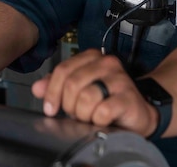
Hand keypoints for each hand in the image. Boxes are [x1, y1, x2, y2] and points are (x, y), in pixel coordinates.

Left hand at [31, 49, 157, 136]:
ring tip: (91, 116)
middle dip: (69, 105)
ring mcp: (119, 79)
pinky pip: (102, 111)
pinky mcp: (128, 97)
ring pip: (86, 98)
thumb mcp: (80, 90)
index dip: (52, 92)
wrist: (139, 112)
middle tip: (77, 113)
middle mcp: (107, 63)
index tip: (50, 109)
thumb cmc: (107, 99)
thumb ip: (58, 86)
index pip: (63, 70)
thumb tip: (37, 88)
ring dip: (84, 114)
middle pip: (72, 84)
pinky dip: (98, 120)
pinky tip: (103, 120)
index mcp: (92, 57)